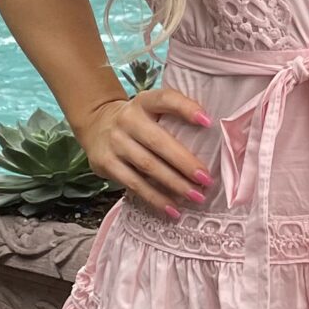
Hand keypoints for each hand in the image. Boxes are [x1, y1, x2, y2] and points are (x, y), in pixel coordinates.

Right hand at [77, 87, 213, 218]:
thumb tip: (211, 137)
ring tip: (196, 197)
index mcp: (143, 102)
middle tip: (206, 179)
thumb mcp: (151, 108)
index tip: (208, 121)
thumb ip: (174, 116)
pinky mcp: (106, 164)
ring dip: (174, 185)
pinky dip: (155, 198)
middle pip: (158, 142)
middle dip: (184, 163)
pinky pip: (134, 184)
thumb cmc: (137, 120)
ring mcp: (115, 143)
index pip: (165, 99)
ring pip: (147, 166)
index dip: (186, 108)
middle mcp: (127, 120)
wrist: (96, 124)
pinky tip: (173, 209)